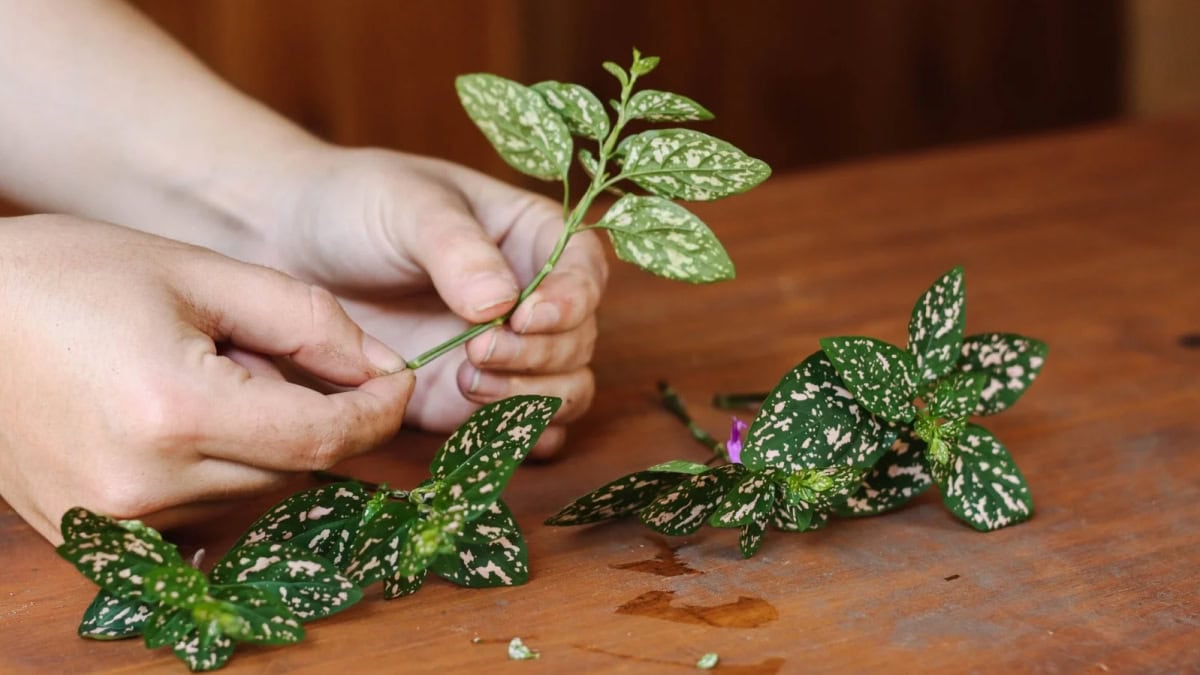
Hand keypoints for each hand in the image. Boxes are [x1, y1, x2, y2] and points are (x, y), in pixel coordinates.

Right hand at [0, 216, 413, 542]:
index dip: (379, 411)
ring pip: (252, 493)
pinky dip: (217, 470)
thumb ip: (306, 321)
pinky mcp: (95, 539)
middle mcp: (145, 487)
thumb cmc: (68, 274)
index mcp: (174, 412)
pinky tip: (179, 418)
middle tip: (260, 352)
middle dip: (310, 412)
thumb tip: (385, 367)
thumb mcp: (197, 271)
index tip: (398, 379)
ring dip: (259, 441)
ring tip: (200, 376)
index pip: (325, 439)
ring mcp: (114, 524)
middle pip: (294, 469)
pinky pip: (201, 514)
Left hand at [256, 147, 607, 455]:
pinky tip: (473, 421)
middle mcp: (532, 298)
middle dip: (538, 355)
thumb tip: (503, 302)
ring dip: (530, 399)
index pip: (586, 269)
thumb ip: (457, 250)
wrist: (291, 248)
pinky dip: (513, 437)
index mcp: (531, 236)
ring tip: (467, 382)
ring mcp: (506, 354)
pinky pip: (521, 431)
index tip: (526, 316)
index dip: (572, 299)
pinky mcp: (471, 399)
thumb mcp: (409, 207)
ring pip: (565, 392)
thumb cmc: (357, 205)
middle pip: (579, 340)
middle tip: (476, 351)